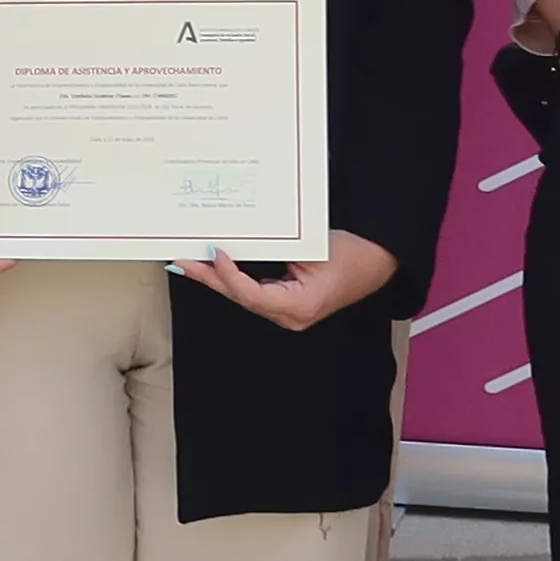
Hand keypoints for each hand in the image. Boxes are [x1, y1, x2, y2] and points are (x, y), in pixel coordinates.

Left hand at [175, 230, 399, 330]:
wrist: (378, 262)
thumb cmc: (352, 254)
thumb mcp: (311, 249)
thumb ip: (273, 250)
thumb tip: (234, 243)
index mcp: (299, 307)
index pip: (251, 294)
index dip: (228, 275)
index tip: (214, 253)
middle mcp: (290, 316)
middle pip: (240, 298)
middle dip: (208, 278)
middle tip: (182, 261)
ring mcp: (288, 313)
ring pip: (243, 296)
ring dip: (216, 279)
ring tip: (189, 263)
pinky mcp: (286, 304)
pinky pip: (253, 293)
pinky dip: (233, 279)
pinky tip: (214, 267)